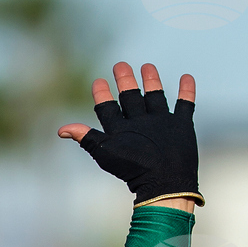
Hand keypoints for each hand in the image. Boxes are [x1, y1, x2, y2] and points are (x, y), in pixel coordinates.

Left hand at [58, 62, 201, 209]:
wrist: (164, 181)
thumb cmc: (133, 167)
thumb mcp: (105, 150)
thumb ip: (87, 137)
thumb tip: (61, 130)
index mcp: (121, 130)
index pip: (108, 108)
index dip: (102, 95)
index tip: (98, 82)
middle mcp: (140, 124)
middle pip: (130, 98)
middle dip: (125, 82)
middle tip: (120, 65)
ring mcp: (161, 124)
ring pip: (155, 97)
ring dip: (151, 82)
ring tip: (147, 66)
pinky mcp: (180, 126)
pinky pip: (184, 104)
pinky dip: (186, 91)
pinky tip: (186, 77)